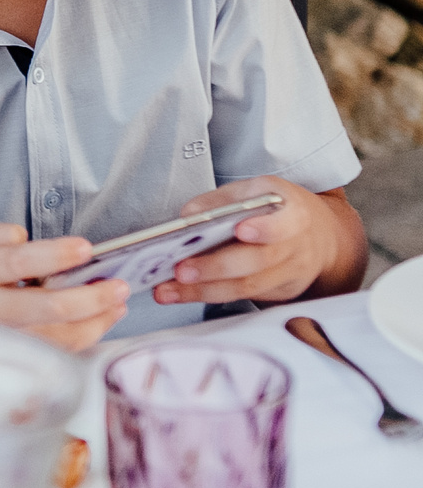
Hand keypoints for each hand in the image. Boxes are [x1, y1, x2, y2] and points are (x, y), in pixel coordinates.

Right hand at [0, 223, 127, 350]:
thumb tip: (34, 241)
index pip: (18, 261)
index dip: (55, 255)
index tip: (85, 248)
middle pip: (47, 307)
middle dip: (92, 298)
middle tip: (119, 287)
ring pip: (55, 337)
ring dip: (94, 322)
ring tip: (117, 307)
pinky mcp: (4, 359)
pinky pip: (49, 353)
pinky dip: (78, 341)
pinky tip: (95, 326)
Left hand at [155, 178, 334, 305]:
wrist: (320, 236)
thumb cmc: (278, 210)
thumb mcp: (256, 191)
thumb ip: (222, 200)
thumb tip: (189, 216)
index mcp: (294, 212)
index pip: (284, 223)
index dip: (265, 228)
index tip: (240, 230)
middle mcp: (296, 246)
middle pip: (258, 261)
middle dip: (216, 267)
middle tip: (181, 270)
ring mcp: (290, 274)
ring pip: (247, 286)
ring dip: (202, 290)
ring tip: (167, 290)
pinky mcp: (279, 293)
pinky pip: (242, 296)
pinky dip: (207, 295)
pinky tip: (179, 294)